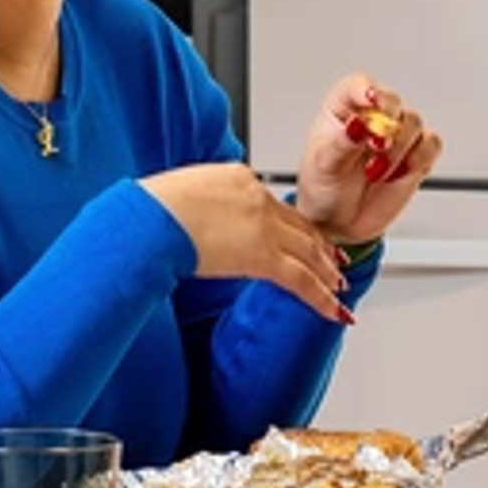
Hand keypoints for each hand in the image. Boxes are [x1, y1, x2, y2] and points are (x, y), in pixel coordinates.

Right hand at [142, 163, 353, 324]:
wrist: (150, 219)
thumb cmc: (151, 210)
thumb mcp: (183, 192)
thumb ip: (205, 203)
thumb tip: (204, 219)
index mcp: (239, 177)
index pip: (274, 205)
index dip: (293, 224)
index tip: (301, 234)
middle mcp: (258, 197)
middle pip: (298, 226)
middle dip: (320, 247)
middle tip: (335, 261)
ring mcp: (263, 226)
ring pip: (308, 253)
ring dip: (326, 272)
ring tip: (337, 287)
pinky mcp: (262, 256)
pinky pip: (301, 280)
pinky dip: (321, 297)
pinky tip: (332, 309)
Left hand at [290, 74, 440, 249]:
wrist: (338, 220)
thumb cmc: (322, 187)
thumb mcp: (324, 166)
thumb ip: (341, 144)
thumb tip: (357, 125)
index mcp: (343, 107)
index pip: (358, 85)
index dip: (367, 89)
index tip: (371, 100)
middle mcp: (372, 116)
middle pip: (392, 102)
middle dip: (388, 125)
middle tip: (376, 147)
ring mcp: (396, 134)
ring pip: (414, 123)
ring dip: (399, 148)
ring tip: (377, 170)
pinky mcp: (416, 155)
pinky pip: (431, 145)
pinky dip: (419, 159)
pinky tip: (397, 173)